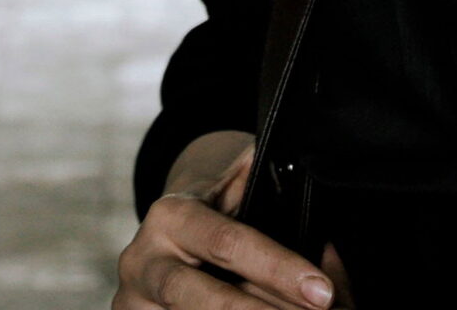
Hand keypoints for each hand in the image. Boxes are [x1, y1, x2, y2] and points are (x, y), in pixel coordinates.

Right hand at [114, 131, 342, 308]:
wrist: (154, 248)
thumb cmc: (202, 223)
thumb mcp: (220, 195)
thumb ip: (251, 182)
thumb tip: (280, 160)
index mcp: (170, 218)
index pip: (228, 244)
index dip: (278, 268)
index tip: (321, 290)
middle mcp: (144, 262)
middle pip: (207, 298)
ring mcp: (135, 302)